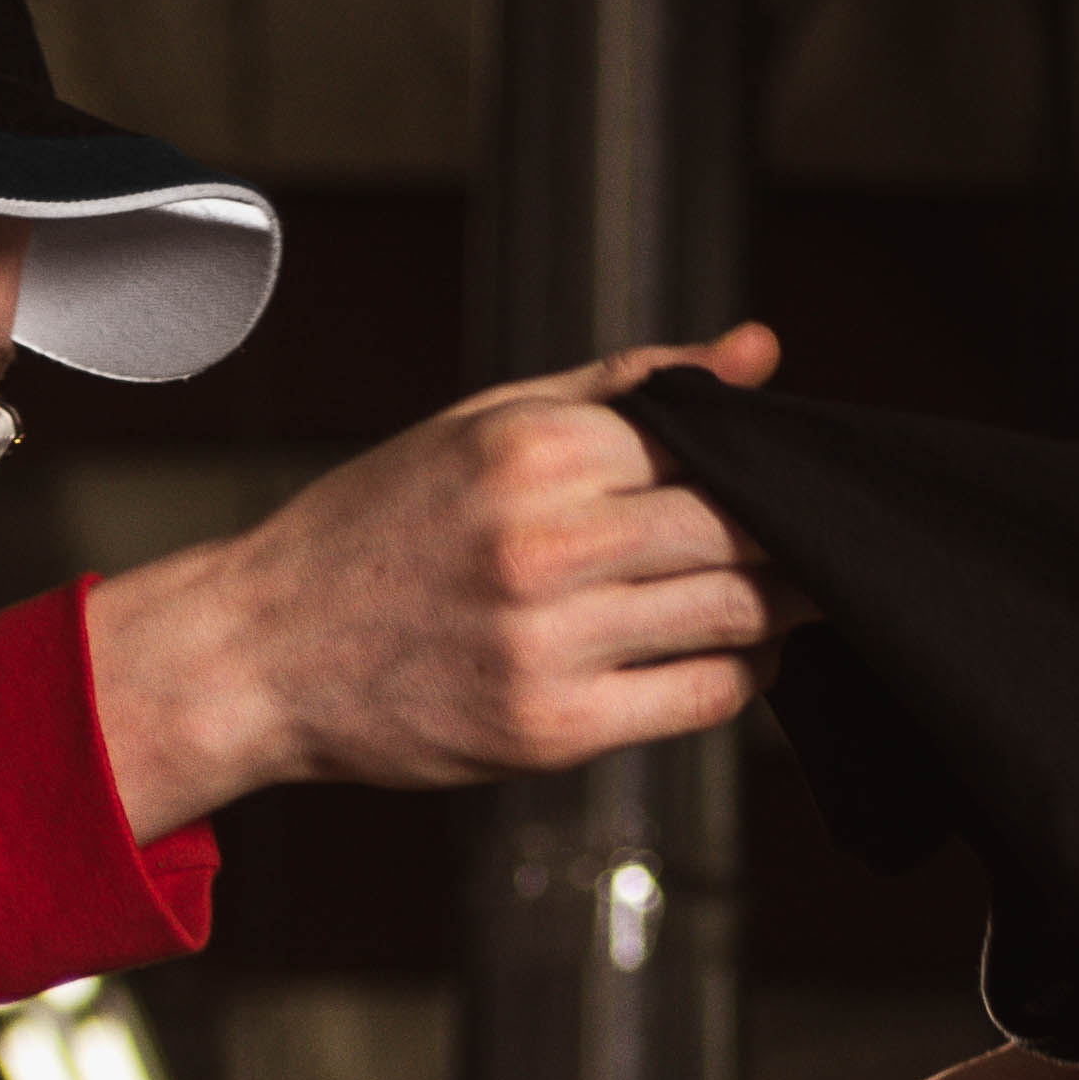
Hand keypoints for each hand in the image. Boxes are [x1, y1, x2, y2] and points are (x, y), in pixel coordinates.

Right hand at [81, 326, 787, 837]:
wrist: (262, 650)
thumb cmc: (378, 527)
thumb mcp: (485, 422)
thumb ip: (629, 386)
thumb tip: (758, 350)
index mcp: (532, 450)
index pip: (714, 446)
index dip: (770, 463)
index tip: (788, 475)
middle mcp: (544, 544)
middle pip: (742, 532)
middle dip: (797, 535)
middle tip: (815, 534)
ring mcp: (549, 643)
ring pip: (738, 616)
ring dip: (781, 605)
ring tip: (781, 591)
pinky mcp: (552, 729)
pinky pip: (701, 697)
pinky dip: (740, 673)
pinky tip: (726, 650)